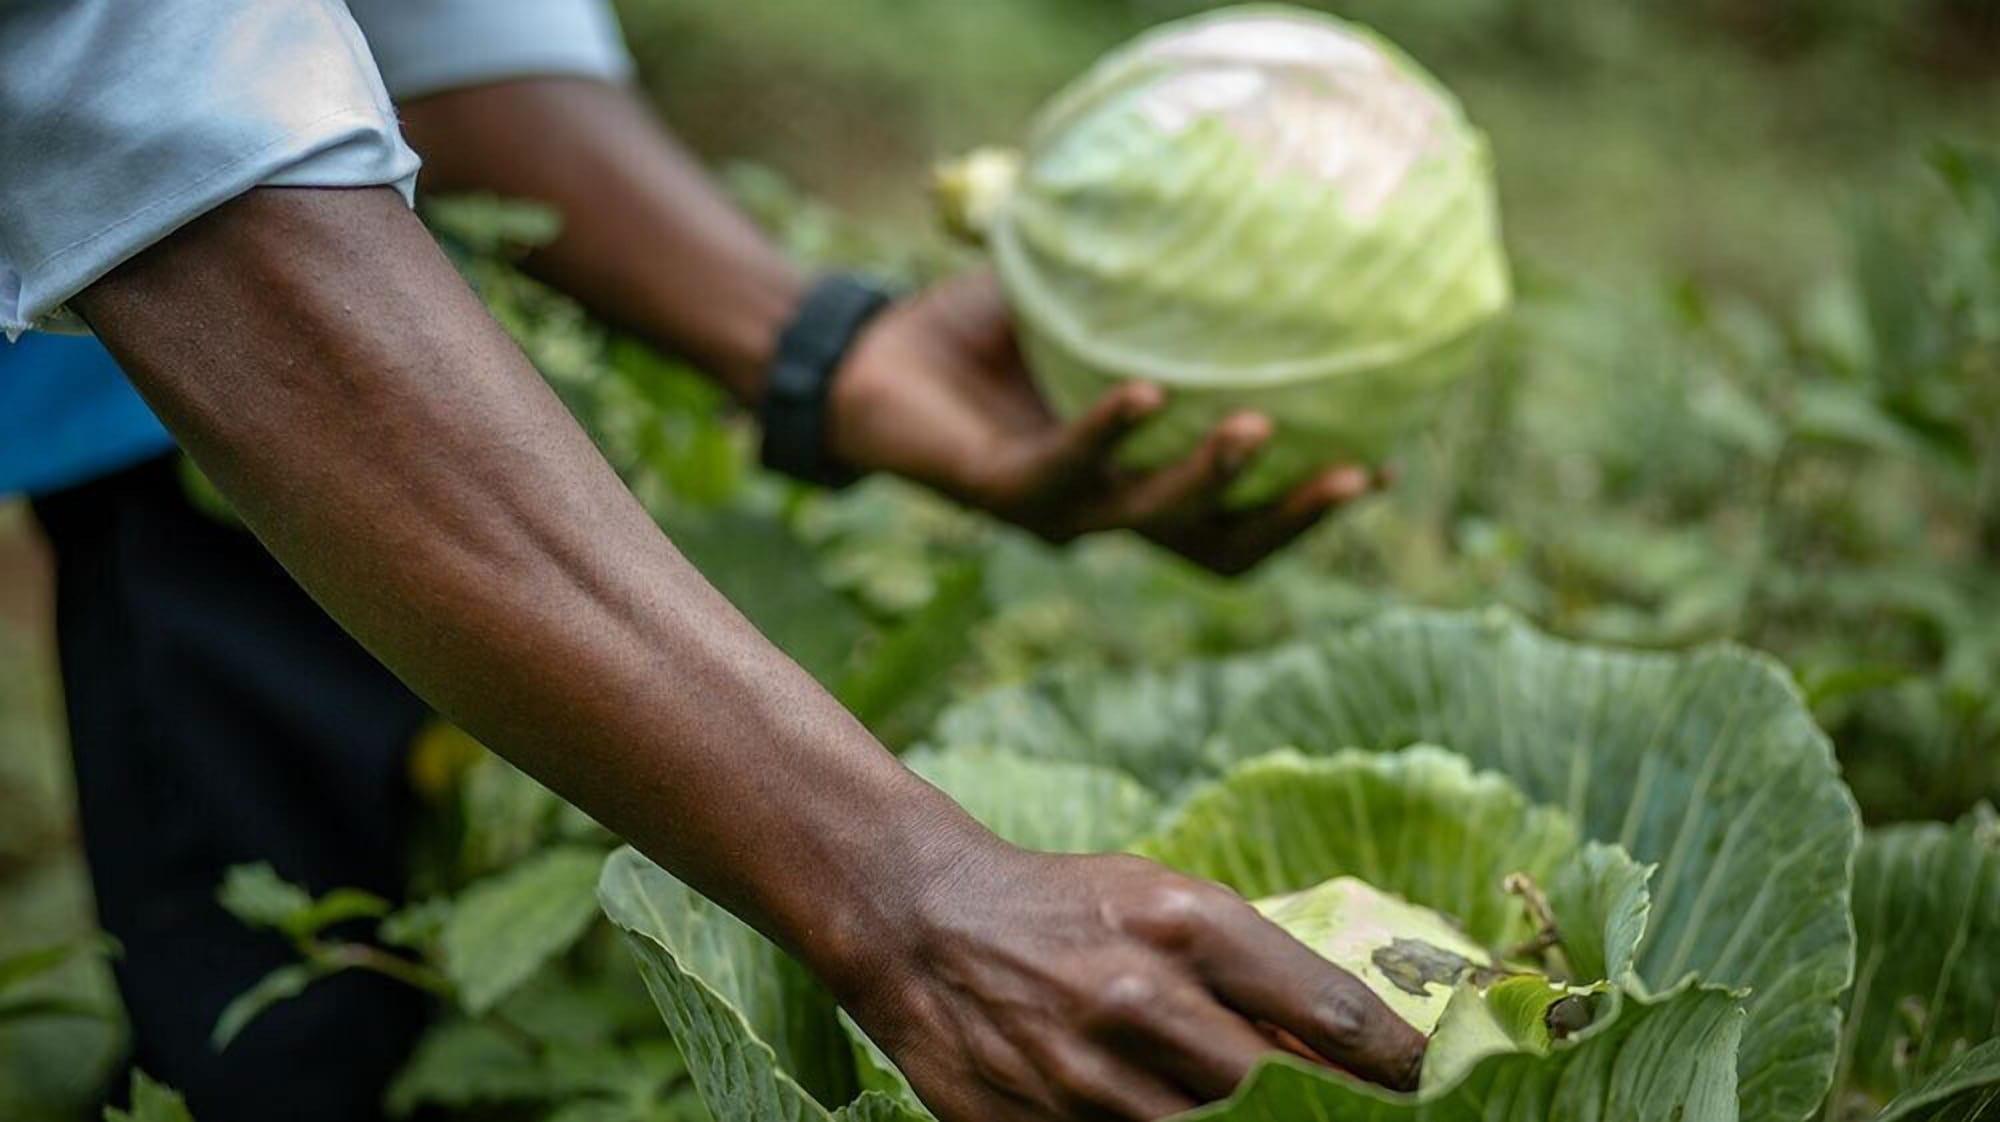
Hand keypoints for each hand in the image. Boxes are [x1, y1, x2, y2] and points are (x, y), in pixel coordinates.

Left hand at [828, 273, 1380, 574]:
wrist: (869, 358)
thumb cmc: (978, 330)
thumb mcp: (1077, 297)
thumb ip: (1145, 278)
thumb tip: (1231, 207)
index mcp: (1136, 477)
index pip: (1238, 515)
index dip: (1306, 506)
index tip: (1382, 465)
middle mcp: (1105, 507)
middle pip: (1217, 548)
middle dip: (1288, 519)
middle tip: (1357, 474)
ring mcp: (1056, 508)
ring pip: (1149, 519)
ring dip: (1207, 479)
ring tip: (1255, 425)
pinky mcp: (1000, 492)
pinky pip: (1064, 467)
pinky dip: (1107, 430)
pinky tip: (1144, 390)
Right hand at [828, 845, 1425, 1121]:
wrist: (923, 922)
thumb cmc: (1066, 904)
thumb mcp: (1164, 900)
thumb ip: (1253, 970)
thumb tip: (1349, 1050)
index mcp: (1184, 924)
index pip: (1332, 1012)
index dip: (1402, 1063)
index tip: (1436, 1082)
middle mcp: (1141, 999)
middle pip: (1282, 1091)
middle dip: (1340, 1112)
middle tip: (1379, 1116)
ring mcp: (1085, 1076)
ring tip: (1286, 1120)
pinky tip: (1180, 1119)